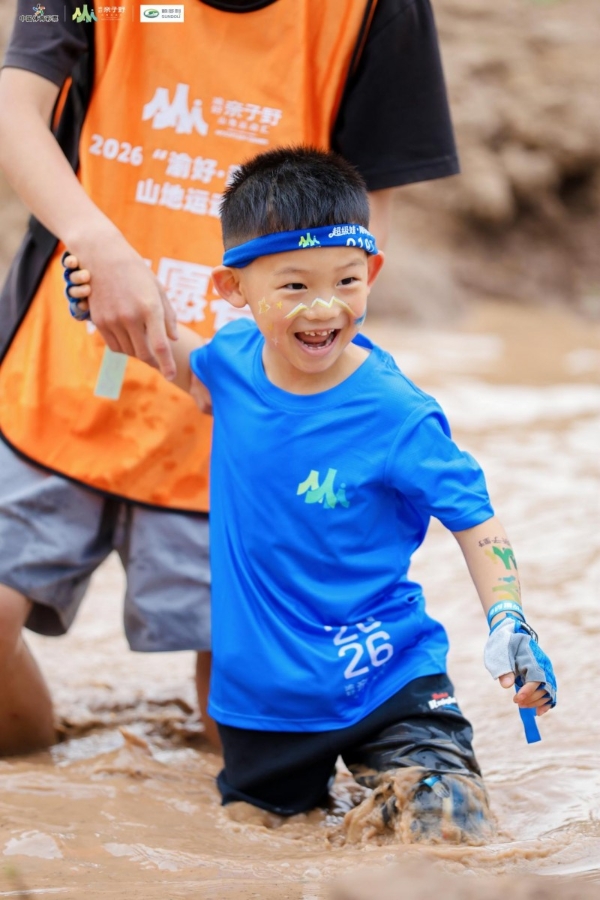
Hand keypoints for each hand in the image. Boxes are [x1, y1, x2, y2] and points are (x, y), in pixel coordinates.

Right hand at [66, 241, 178, 378]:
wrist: (103, 257)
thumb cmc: (136, 272)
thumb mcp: (158, 290)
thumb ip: (168, 316)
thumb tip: (172, 339)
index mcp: (150, 308)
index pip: (160, 346)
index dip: (167, 364)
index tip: (171, 376)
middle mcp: (130, 317)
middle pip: (143, 353)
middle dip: (153, 361)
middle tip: (159, 362)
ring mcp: (112, 320)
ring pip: (128, 351)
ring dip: (138, 351)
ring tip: (143, 340)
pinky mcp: (99, 321)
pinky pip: (114, 345)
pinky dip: (123, 346)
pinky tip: (129, 337)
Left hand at [484, 615, 555, 715]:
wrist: (511, 633)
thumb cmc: (503, 644)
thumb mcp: (499, 653)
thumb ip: (503, 669)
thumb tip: (506, 685)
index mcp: (532, 658)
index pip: (535, 679)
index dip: (527, 692)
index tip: (516, 700)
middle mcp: (543, 664)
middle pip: (543, 687)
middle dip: (531, 698)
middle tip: (516, 702)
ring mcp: (546, 669)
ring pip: (548, 691)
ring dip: (536, 701)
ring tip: (522, 705)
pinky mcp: (545, 674)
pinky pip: (550, 690)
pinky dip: (546, 701)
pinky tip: (539, 712)